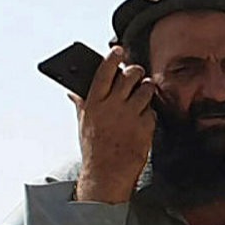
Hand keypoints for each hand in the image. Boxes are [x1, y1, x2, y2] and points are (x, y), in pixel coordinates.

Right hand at [71, 46, 157, 204]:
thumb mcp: (83, 124)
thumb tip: (72, 91)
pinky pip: (153, 111)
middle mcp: (113, 107)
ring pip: (146, 90)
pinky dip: (150, 113)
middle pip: (130, 76)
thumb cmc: (94, 150)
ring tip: (143, 94)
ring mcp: (130, 116)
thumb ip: (81, 104)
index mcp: (95, 103)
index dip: (113, 57)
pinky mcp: (145, 127)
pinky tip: (144, 119)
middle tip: (137, 74)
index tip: (118, 49)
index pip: (105, 72)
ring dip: (147, 89)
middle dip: (136, 72)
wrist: (108, 174)